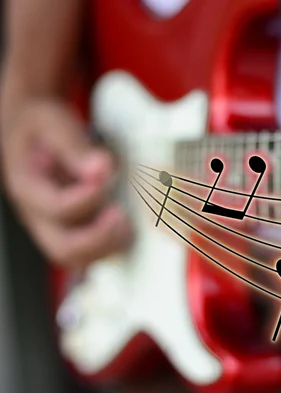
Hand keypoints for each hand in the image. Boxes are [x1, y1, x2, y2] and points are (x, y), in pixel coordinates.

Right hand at [1, 101, 131, 268]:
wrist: (30, 127)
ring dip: (108, 245)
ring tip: (128, 223)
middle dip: (98, 238)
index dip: (86, 198)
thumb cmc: (40, 127)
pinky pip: (91, 249)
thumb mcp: (52, 125)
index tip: (107, 177)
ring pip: (79, 256)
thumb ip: (76, 147)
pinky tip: (127, 225)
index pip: (56, 207)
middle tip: (122, 216)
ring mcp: (55, 224)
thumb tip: (101, 168)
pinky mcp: (72, 226)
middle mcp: (38, 213)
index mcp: (28, 187)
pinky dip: (111, 243)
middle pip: (63, 248)